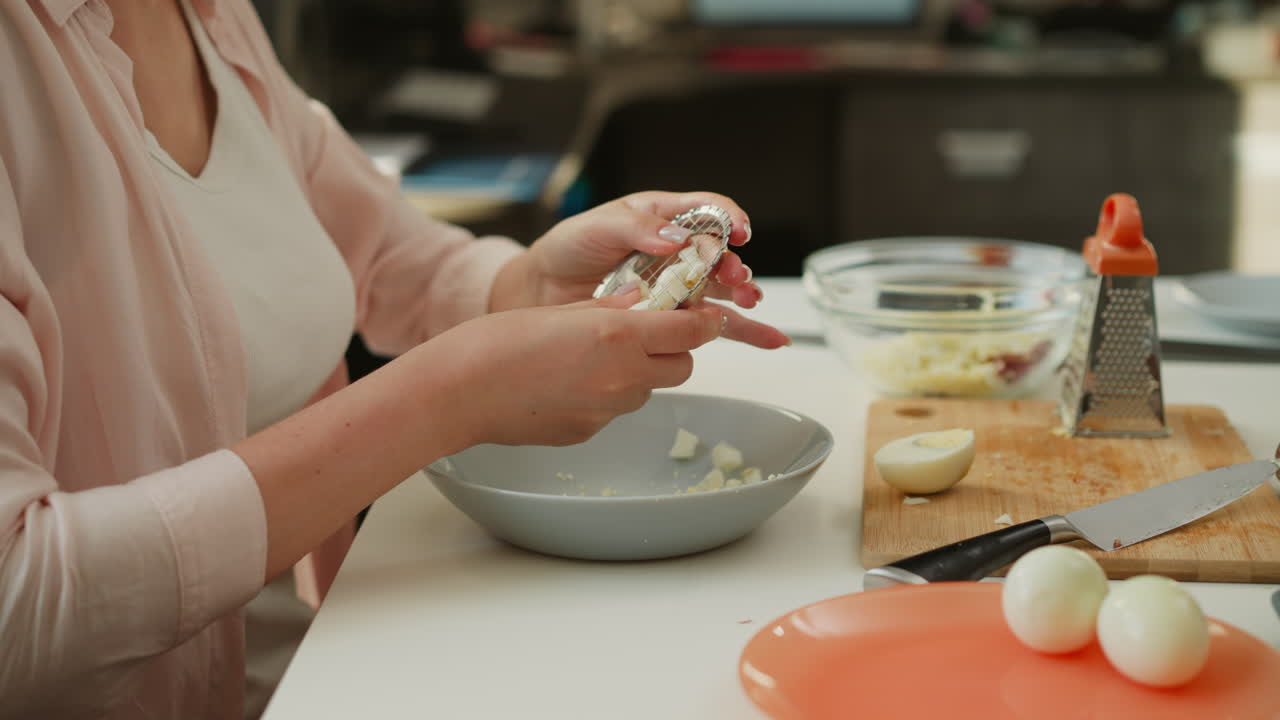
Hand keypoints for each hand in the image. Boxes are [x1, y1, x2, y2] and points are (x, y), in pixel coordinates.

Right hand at [419, 292, 725, 447]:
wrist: (461, 391)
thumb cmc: (498, 343)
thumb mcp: (562, 310)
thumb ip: (611, 308)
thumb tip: (642, 302)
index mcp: (618, 336)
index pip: (691, 331)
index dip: (704, 321)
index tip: (705, 315)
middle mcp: (622, 377)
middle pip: (683, 366)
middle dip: (675, 349)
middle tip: (651, 333)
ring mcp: (607, 410)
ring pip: (650, 390)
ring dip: (641, 373)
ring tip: (598, 356)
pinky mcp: (589, 432)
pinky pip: (615, 410)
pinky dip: (608, 395)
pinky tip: (571, 382)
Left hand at [492, 191, 788, 348]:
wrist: (544, 290)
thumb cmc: (571, 247)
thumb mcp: (599, 226)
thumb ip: (638, 228)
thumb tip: (677, 237)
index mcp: (662, 216)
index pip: (707, 210)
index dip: (729, 218)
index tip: (739, 232)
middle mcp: (677, 249)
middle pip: (720, 253)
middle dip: (734, 264)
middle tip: (736, 277)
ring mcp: (677, 283)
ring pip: (723, 288)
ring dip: (742, 296)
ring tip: (751, 303)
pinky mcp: (672, 314)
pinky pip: (711, 320)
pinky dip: (741, 329)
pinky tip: (767, 337)